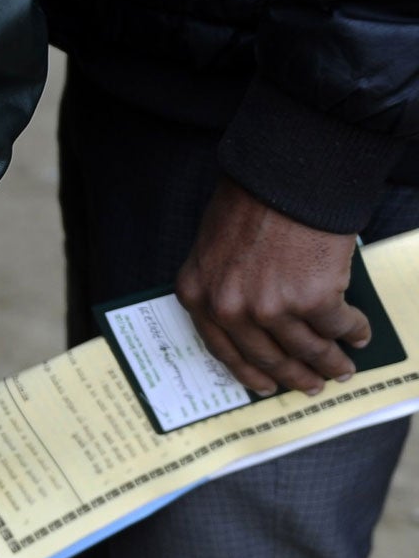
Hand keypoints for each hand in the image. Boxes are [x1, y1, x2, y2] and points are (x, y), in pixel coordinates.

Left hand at [174, 175, 369, 396]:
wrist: (287, 171)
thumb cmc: (250, 198)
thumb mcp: (213, 245)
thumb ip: (223, 282)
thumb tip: (249, 314)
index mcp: (198, 295)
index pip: (221, 349)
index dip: (248, 372)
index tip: (265, 385)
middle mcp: (228, 309)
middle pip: (265, 356)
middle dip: (293, 375)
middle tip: (311, 386)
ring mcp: (269, 308)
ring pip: (305, 348)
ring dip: (328, 363)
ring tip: (342, 370)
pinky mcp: (312, 299)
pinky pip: (337, 325)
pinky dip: (352, 332)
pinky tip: (359, 335)